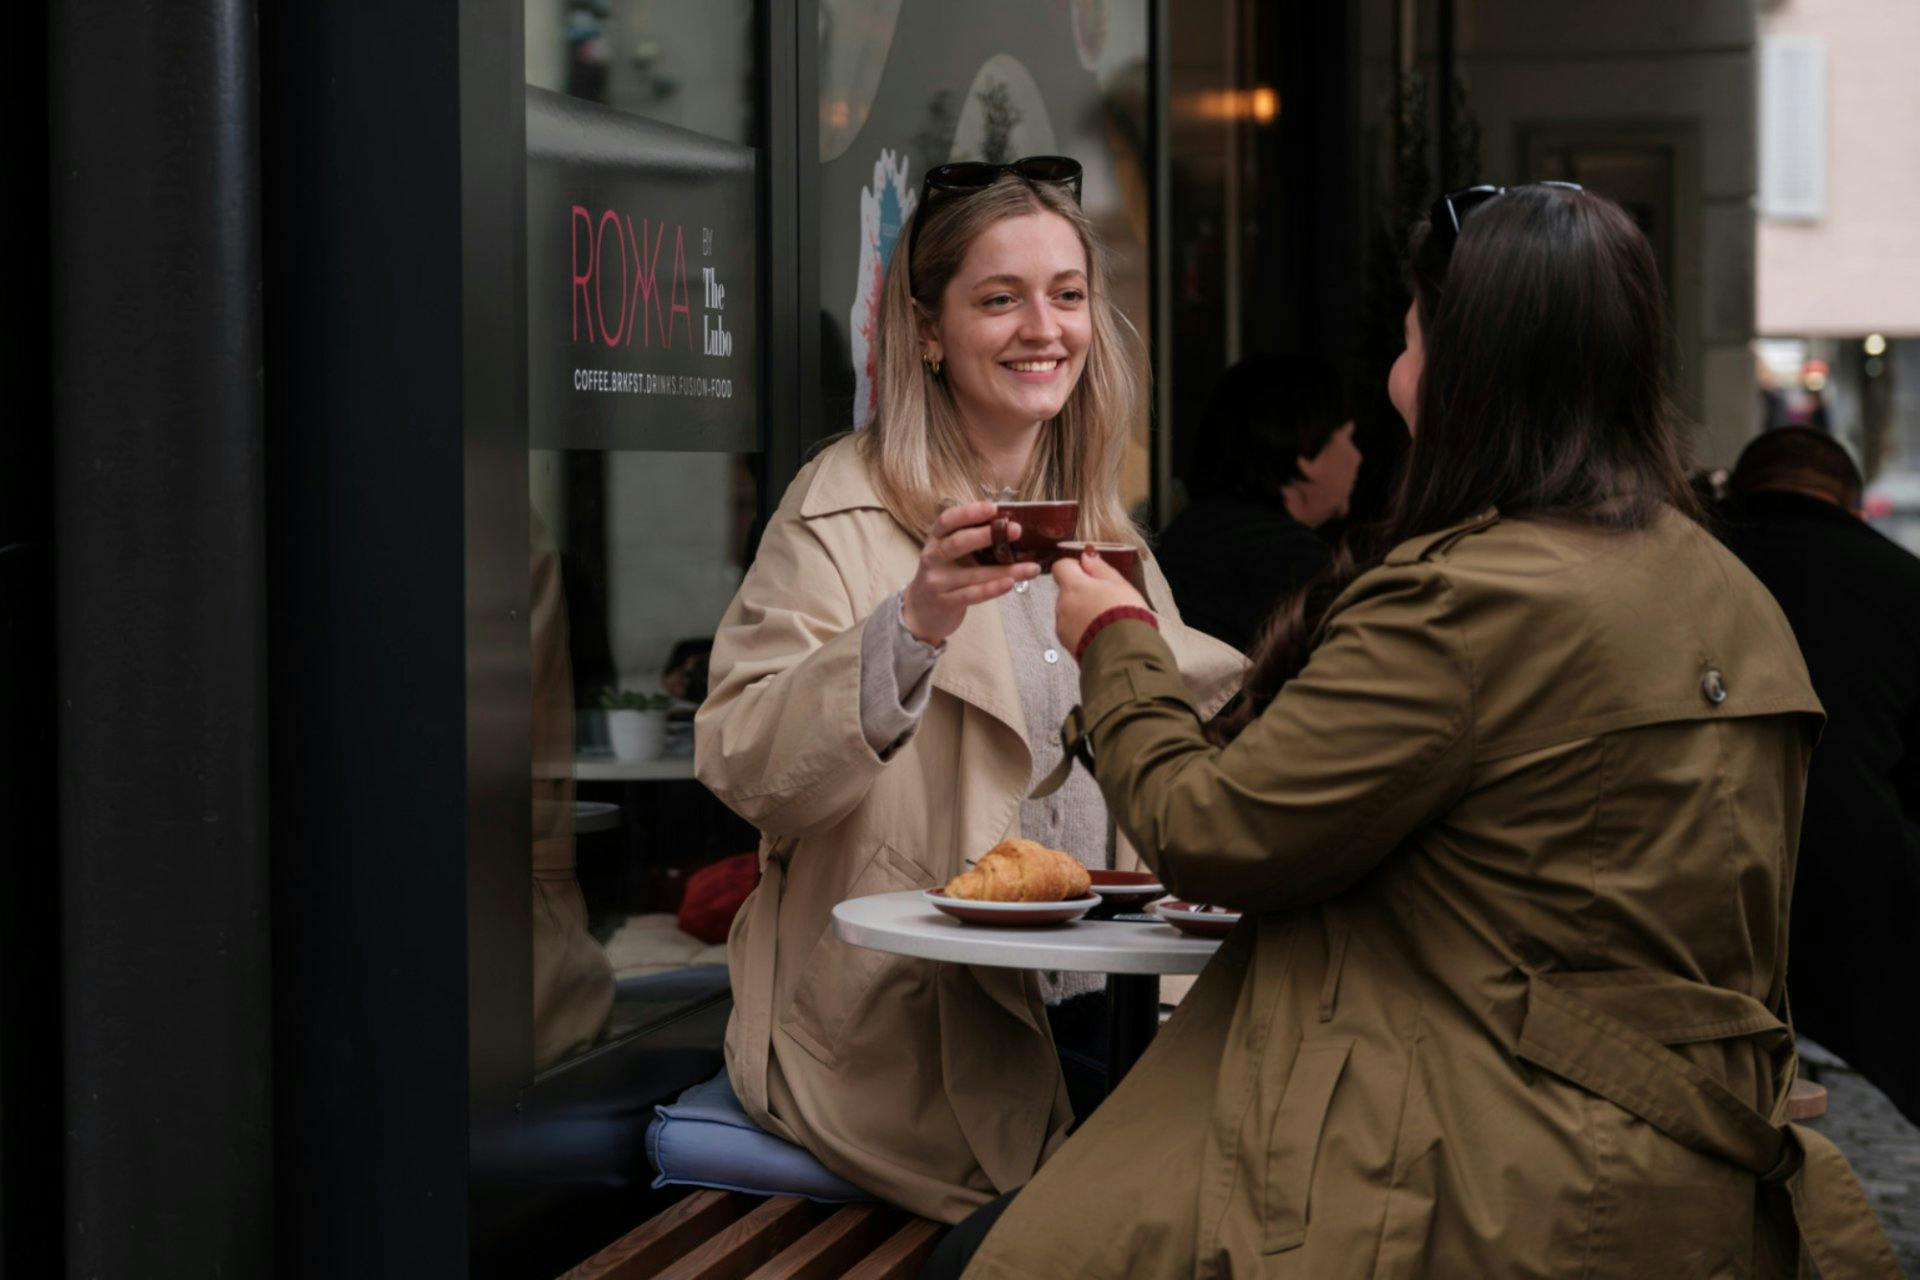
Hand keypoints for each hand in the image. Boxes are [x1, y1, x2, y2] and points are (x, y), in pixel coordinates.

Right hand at [901, 501, 1041, 644]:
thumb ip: (970, 540)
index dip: (969, 512)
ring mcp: (938, 581)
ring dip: (1005, 569)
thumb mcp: (950, 553)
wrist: (921, 611)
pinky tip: (1011, 584)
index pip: (947, 520)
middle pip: (958, 542)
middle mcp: (933, 557)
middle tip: (1017, 530)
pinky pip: (973, 594)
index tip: (993, 508)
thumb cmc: (945, 575)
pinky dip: (993, 589)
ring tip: (1032, 568)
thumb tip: (1009, 526)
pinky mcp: (946, 602)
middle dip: (988, 535)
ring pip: (974, 573)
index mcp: (936, 539)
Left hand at [1052, 548, 1150, 655]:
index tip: (1090, 572)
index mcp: (1073, 586)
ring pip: (1069, 610)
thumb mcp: (1119, 584)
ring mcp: (1062, 625)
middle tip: (1106, 599)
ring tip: (1105, 619)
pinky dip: (1082, 628)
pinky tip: (1100, 632)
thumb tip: (1086, 557)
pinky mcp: (1066, 643)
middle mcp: (1062, 604)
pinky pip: (1071, 628)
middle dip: (1082, 592)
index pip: (1061, 566)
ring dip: (1082, 610)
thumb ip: (1099, 568)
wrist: (1124, 654)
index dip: (1075, 567)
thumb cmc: (1125, 617)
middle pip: (1066, 590)